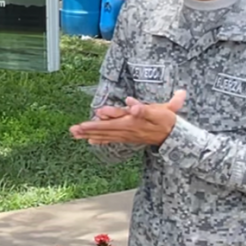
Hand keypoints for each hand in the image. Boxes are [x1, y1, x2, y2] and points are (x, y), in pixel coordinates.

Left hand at [70, 90, 186, 145]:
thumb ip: (145, 108)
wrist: (172, 135)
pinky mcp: (127, 137)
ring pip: (104, 135)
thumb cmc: (166, 120)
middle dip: (87, 130)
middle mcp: (126, 131)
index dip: (97, 123)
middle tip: (73, 130)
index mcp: (131, 123)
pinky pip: (110, 139)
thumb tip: (131, 104)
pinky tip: (89, 141)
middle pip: (103, 130)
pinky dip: (99, 139)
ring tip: (75, 134)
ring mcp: (125, 135)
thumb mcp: (161, 111)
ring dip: (89, 134)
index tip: (85, 122)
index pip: (111, 123)